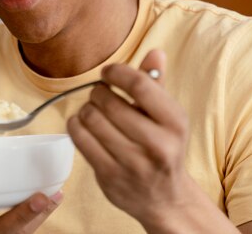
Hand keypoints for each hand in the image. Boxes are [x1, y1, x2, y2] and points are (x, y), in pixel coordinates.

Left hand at [67, 49, 193, 231]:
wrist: (165, 199)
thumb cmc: (163, 147)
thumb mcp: (168, 116)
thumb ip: (157, 83)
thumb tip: (155, 52)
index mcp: (175, 123)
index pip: (140, 85)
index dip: (117, 72)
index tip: (109, 72)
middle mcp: (158, 145)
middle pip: (110, 102)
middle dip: (99, 92)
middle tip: (101, 95)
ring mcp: (132, 164)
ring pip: (92, 119)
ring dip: (87, 108)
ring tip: (94, 111)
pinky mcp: (109, 177)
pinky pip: (80, 139)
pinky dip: (76, 125)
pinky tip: (84, 124)